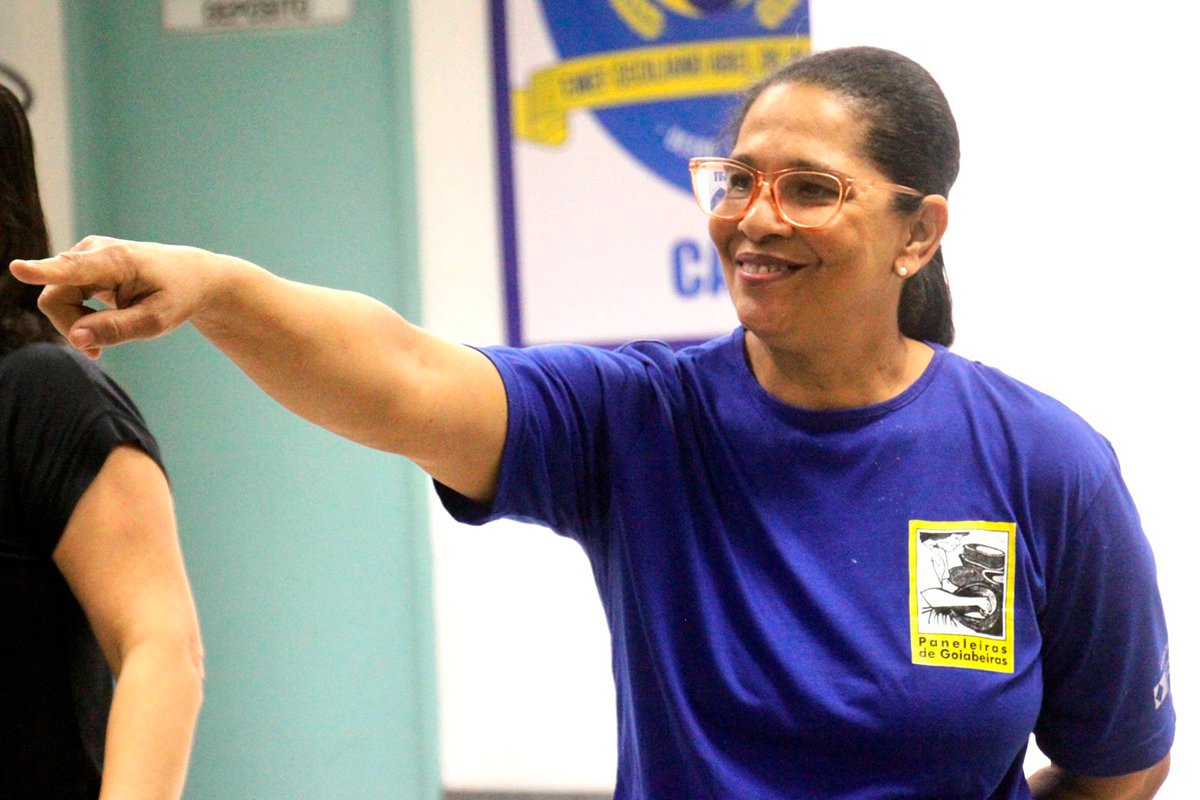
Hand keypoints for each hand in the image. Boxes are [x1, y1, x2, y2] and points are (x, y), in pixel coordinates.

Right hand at [9, 236, 221, 358]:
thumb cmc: (176, 296)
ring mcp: (83, 255)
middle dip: (71, 328)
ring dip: (75, 325)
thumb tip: (76, 339)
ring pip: (55, 300)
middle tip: (98, 352)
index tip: (17, 268)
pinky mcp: (80, 264)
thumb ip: (117, 330)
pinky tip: (96, 332)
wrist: (190, 276)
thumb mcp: (157, 321)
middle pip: (55, 299)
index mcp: (116, 261)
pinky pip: (62, 299)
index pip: (73, 269)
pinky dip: (77, 319)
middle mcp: (92, 250)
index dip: (43, 271)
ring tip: (104, 342)